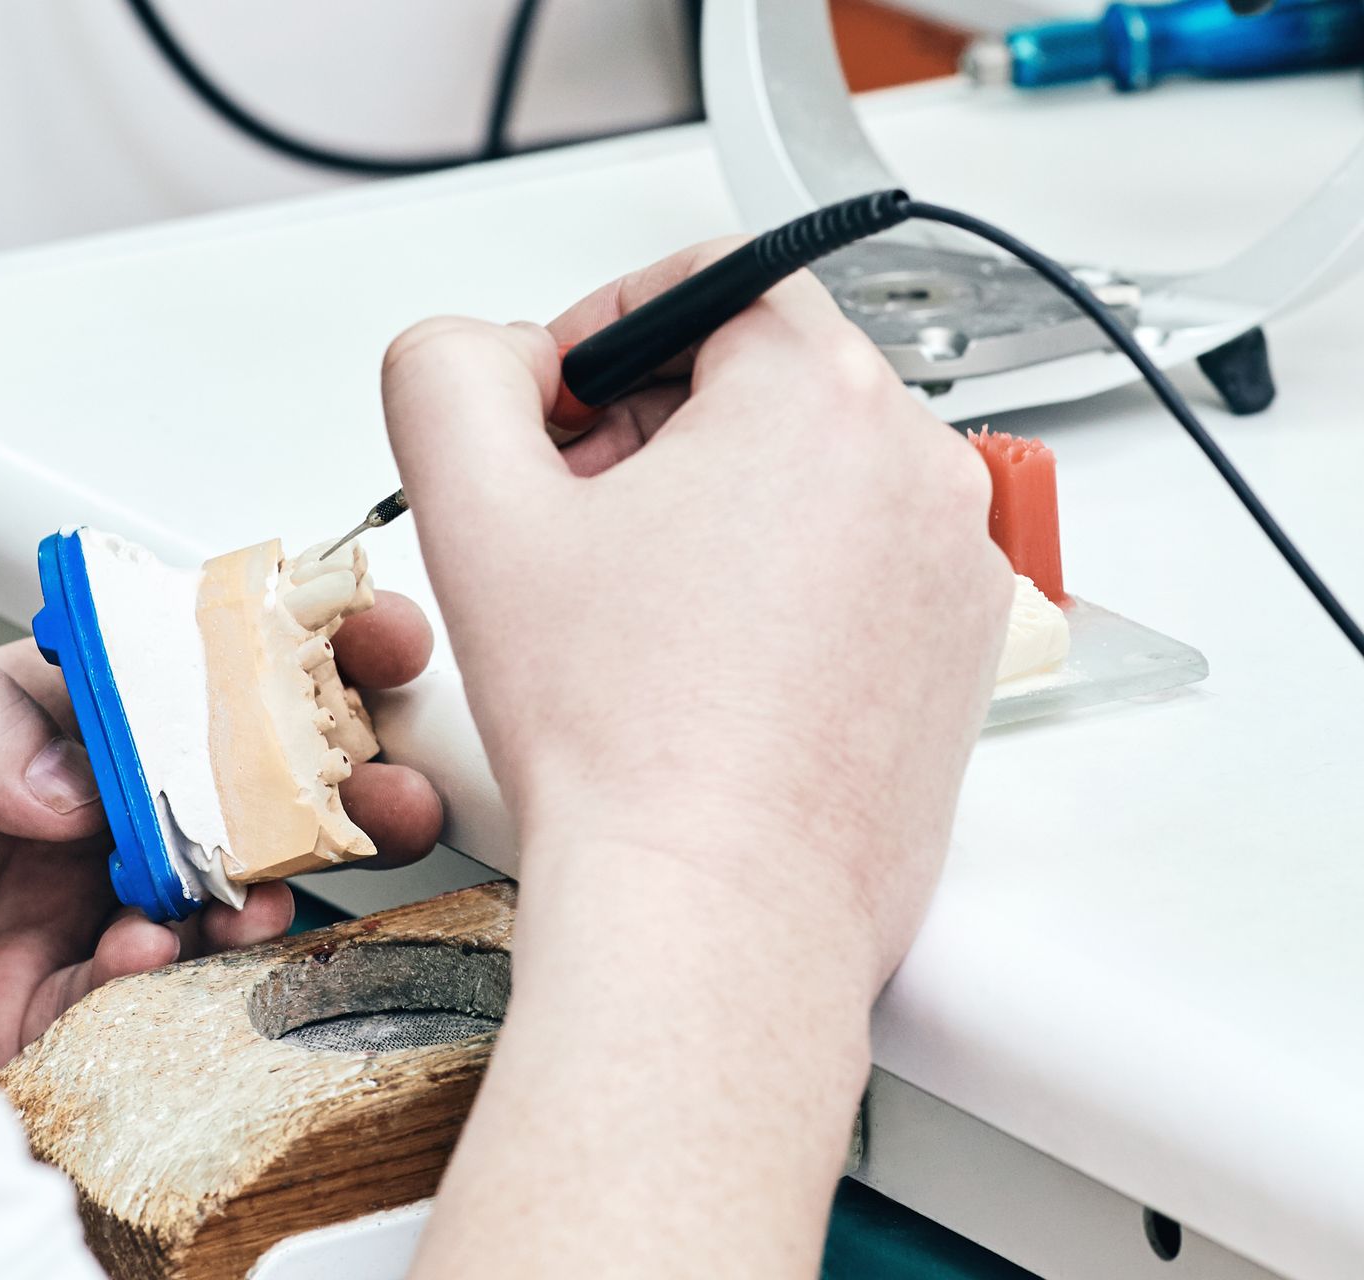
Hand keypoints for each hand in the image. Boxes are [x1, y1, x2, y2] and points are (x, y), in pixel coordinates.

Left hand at [0, 596, 439, 1071]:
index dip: (274, 650)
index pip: (177, 674)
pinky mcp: (54, 1015)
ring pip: (215, 892)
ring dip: (266, 885)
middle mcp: (72, 816)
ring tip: (262, 886)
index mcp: (35, 725)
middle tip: (379, 777)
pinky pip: (142, 998)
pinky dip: (164, 975)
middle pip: (228, 784)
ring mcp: (71, 915)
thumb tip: (70, 775)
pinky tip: (148, 952)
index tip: (350, 635)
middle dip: (325, 774)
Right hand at [383, 242, 1009, 988]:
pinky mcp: (959, 659)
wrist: (713, 917)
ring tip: (636, 619)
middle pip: (761, 382)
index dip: (602, 337)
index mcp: (822, 396)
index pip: (707, 282)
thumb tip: (487, 354)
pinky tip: (704, 672)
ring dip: (712, 516)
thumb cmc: (624, 741)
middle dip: (652, 435)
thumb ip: (449, 372)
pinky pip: (856, 572)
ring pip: (809, 480)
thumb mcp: (475, 513)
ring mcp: (954, 571)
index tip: (558, 418)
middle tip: (573, 532)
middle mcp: (918, 470)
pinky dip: (779, 593)